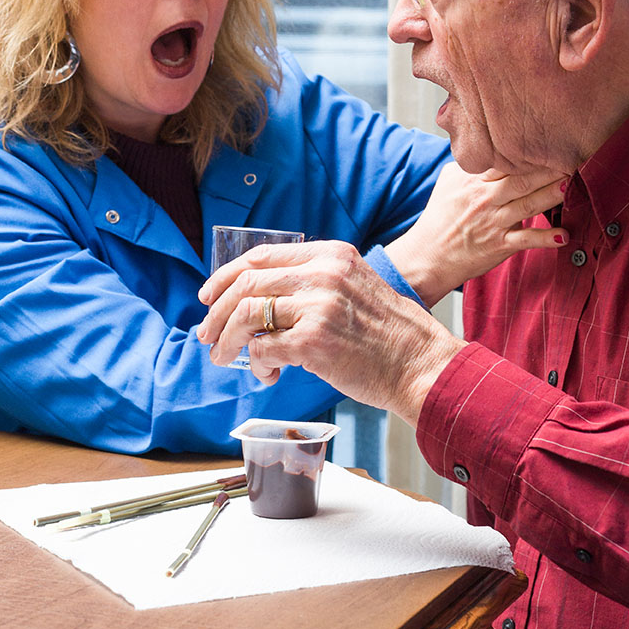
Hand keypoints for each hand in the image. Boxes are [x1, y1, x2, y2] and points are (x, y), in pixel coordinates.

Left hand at [197, 240, 463, 425]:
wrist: (422, 365)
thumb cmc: (389, 335)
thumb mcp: (356, 287)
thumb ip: (316, 282)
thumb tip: (261, 300)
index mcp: (332, 254)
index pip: (261, 255)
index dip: (226, 275)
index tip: (209, 296)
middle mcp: (323, 273)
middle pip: (246, 281)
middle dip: (216, 311)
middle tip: (206, 334)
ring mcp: (318, 306)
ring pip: (246, 313)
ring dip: (226, 339)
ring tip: (223, 358)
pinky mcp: (314, 341)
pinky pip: (263, 348)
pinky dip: (257, 364)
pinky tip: (269, 374)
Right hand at [385, 163, 568, 306]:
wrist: (427, 256)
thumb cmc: (438, 220)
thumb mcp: (447, 183)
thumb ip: (468, 165)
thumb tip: (483, 148)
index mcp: (472, 180)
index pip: (503, 160)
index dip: (527, 151)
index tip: (548, 142)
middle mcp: (484, 199)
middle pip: (520, 179)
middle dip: (547, 169)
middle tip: (571, 157)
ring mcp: (492, 222)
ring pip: (527, 205)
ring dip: (551, 195)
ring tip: (570, 184)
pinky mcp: (498, 245)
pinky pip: (526, 239)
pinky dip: (545, 238)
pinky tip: (564, 235)